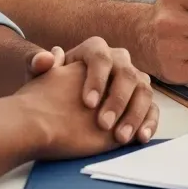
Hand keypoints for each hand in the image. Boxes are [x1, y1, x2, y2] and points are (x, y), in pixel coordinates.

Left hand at [27, 38, 157, 145]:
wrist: (55, 107)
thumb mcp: (38, 77)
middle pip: (127, 73)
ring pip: (143, 90)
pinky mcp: (139, 101)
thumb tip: (46, 58)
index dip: (97, 78)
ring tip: (120, 137)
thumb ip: (36, 64)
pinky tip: (141, 138)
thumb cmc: (48, 89)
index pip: (101, 57)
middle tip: (104, 124)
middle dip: (118, 100)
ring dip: (134, 114)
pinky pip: (151, 108)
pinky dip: (149, 122)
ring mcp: (132, 80)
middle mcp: (118, 61)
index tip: (87, 104)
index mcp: (95, 50)